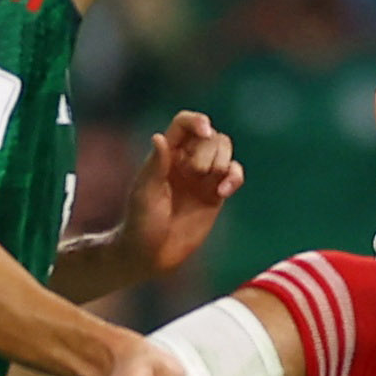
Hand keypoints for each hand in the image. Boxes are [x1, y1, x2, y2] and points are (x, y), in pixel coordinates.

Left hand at [118, 111, 243, 280]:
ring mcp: (203, 177)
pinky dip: (235, 177)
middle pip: (211, 136)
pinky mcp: (216, 195)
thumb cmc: (141, 222)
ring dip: (222, 162)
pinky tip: (224, 191)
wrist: (152, 253)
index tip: (204, 131)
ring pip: (225, 150)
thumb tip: (159, 138)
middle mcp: (186, 160)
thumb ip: (156, 165)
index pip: (184, 124)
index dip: (196, 121)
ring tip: (211, 184)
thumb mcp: (144, 193)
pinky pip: (234, 174)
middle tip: (193, 173)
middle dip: (208, 151)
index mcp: (166, 153)